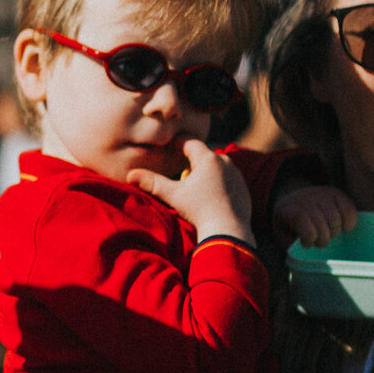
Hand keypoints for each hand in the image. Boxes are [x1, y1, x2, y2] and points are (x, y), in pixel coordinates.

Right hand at [125, 140, 252, 243]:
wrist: (228, 230)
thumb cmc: (199, 210)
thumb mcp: (173, 195)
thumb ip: (152, 182)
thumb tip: (130, 174)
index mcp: (206, 158)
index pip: (190, 142)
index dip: (178, 142)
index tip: (171, 144)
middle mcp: (225, 161)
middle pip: (204, 155)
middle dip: (192, 160)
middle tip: (181, 170)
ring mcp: (236, 175)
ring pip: (217, 167)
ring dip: (207, 172)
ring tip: (196, 186)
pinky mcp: (243, 188)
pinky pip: (228, 180)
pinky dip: (219, 184)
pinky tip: (212, 198)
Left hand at [273, 184, 357, 248]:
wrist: (296, 200)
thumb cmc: (290, 224)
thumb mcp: (282, 234)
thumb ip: (289, 242)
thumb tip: (303, 245)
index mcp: (288, 209)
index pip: (300, 219)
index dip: (308, 236)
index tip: (307, 243)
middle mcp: (306, 198)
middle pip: (320, 223)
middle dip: (322, 239)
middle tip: (319, 241)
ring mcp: (323, 194)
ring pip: (335, 219)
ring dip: (334, 232)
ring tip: (328, 233)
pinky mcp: (338, 194)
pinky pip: (349, 210)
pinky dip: (349, 223)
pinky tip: (343, 227)